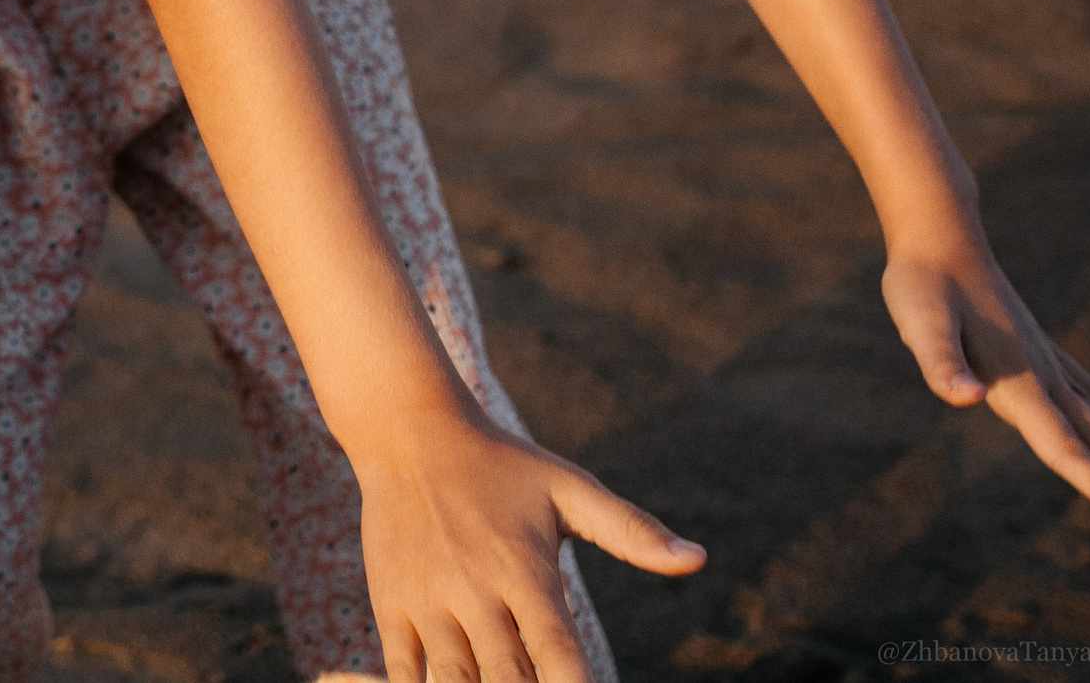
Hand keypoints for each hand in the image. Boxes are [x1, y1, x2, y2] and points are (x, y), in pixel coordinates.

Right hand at [356, 416, 703, 682]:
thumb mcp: (568, 489)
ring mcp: (426, 600)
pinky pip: (403, 670)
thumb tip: (699, 560)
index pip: (559, 653)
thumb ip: (631, 531)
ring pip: (452, 682)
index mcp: (524, 570)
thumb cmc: (501, 465)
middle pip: (508, 679)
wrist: (407, 432)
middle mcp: (475, 591)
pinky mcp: (390, 603)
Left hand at [883, 230, 1089, 513]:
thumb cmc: (923, 284)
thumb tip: (965, 398)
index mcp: (1017, 380)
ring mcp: (1046, 362)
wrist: (940, 237)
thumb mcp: (920, 324)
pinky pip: (1087, 394)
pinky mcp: (1040, 351)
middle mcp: (1042, 375)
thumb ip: (942, 365)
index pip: (1061, 443)